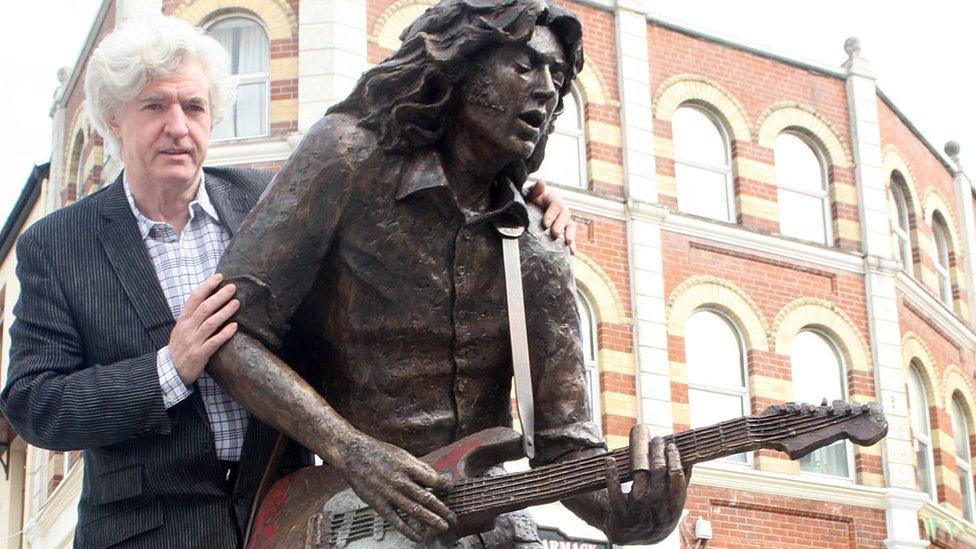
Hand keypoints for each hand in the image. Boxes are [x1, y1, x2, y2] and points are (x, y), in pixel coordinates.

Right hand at [169, 273, 238, 384]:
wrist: (170, 372)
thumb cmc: (180, 347)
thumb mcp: (181, 329)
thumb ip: (193, 316)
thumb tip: (210, 299)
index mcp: (183, 320)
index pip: (194, 298)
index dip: (206, 286)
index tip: (219, 277)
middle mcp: (187, 329)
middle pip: (204, 308)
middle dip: (219, 296)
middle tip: (232, 287)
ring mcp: (193, 342)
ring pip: (210, 323)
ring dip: (224, 312)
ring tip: (236, 303)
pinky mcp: (199, 355)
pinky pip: (213, 342)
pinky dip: (224, 334)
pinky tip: (234, 327)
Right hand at [330, 432, 454, 541]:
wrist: (353, 455)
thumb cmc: (380, 453)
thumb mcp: (403, 455)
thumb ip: (420, 468)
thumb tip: (437, 478)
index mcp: (408, 467)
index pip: (432, 478)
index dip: (444, 485)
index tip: (451, 489)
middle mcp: (400, 481)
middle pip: (426, 498)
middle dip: (442, 509)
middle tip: (453, 518)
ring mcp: (389, 494)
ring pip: (414, 510)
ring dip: (431, 520)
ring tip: (443, 526)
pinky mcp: (379, 504)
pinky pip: (396, 521)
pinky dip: (408, 530)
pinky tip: (419, 537)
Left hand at [527, 180, 577, 253]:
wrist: (529, 210)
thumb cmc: (529, 201)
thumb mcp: (530, 194)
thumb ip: (535, 190)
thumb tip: (541, 183)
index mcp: (553, 199)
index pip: (556, 205)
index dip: (552, 214)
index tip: (545, 224)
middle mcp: (561, 209)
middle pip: (565, 216)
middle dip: (560, 225)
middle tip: (555, 233)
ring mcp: (564, 221)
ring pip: (571, 226)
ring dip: (570, 234)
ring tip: (568, 243)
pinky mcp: (564, 231)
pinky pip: (570, 237)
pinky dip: (572, 245)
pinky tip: (572, 253)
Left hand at [602, 426, 689, 544]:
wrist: (628, 535)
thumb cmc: (652, 514)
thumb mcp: (669, 505)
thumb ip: (678, 485)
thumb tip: (690, 459)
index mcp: (672, 511)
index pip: (677, 481)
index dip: (674, 461)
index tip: (671, 445)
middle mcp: (656, 514)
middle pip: (659, 479)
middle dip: (658, 456)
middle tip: (657, 440)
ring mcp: (637, 516)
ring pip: (639, 485)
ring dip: (639, 462)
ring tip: (639, 447)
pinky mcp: (619, 516)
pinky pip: (615, 493)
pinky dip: (612, 475)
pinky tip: (610, 461)